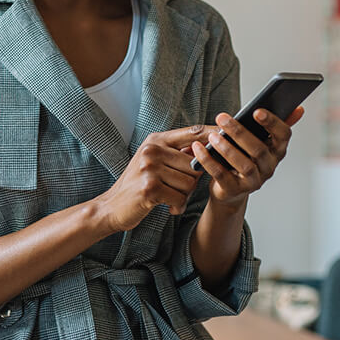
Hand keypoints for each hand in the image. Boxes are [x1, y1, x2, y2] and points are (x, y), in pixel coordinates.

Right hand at [95, 125, 217, 233]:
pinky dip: (177, 206)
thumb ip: (176, 153)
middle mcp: (152, 150)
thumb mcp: (153, 161)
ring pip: (190, 183)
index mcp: (155, 140)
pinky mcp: (150, 188)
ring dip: (183, 195)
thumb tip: (209, 146)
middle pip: (194, 164)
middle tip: (176, 189)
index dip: (212, 134)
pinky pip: (180, 198)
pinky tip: (167, 207)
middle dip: (191, 181)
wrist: (111, 207)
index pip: (192, 132)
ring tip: (169, 197)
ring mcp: (150, 169)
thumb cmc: (137, 185)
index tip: (228, 135)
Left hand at [189, 107, 303, 207]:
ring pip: (243, 164)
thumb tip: (299, 108)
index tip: (256, 111)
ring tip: (212, 136)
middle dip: (239, 132)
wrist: (229, 189)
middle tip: (221, 117)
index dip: (272, 123)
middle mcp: (269, 167)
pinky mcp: (236, 191)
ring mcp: (254, 181)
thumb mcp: (259, 140)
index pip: (283, 135)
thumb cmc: (243, 156)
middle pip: (258, 149)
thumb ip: (274, 124)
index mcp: (277, 150)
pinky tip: (198, 148)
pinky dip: (209, 161)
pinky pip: (221, 175)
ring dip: (226, 148)